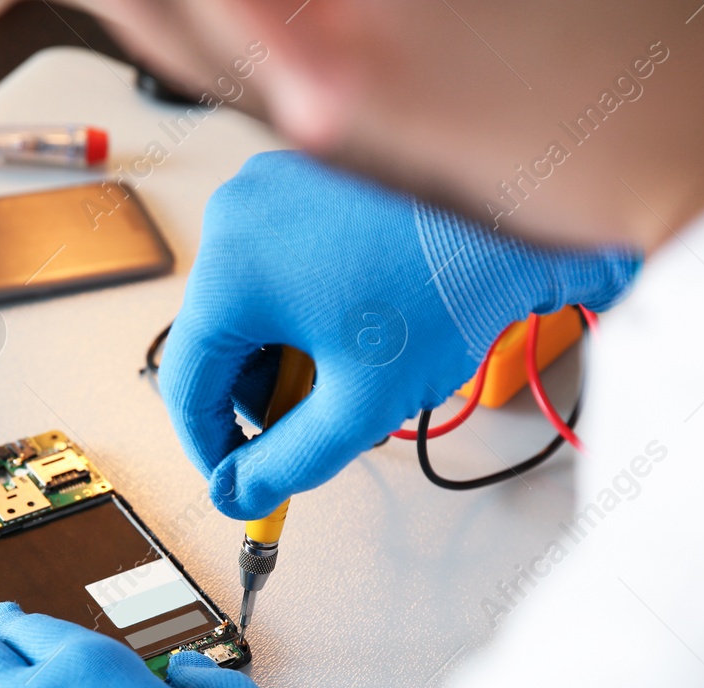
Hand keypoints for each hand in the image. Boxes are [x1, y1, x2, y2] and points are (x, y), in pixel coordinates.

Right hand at [161, 150, 641, 517]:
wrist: (518, 211)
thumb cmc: (448, 286)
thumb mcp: (360, 403)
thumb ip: (287, 463)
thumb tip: (238, 492)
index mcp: (231, 270)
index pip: (185, 382)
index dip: (211, 446)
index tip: (240, 478)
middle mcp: (234, 216)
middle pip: (217, 344)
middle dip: (264, 395)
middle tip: (322, 420)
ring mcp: (266, 191)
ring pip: (245, 308)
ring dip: (286, 354)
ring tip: (353, 366)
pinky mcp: (299, 180)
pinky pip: (272, 267)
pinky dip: (301, 310)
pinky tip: (355, 325)